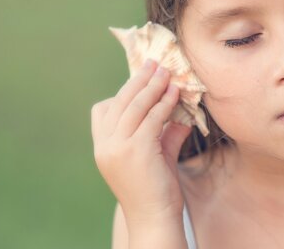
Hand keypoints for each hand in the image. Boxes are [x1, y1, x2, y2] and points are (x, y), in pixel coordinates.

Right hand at [91, 59, 192, 224]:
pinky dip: (164, 103)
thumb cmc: (154, 190)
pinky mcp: (136, 150)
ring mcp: (117, 148)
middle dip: (138, 80)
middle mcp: (105, 145)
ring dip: (152, 86)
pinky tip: (175, 93)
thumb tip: (182, 115)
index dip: (122, 91)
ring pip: (134, 106)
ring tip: (166, 72)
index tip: (141, 77)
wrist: (154, 219)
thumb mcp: (155, 156)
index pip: (102, 110)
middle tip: (154, 64)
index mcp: (102, 147)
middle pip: (119, 102)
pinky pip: (151, 118)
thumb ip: (164, 134)